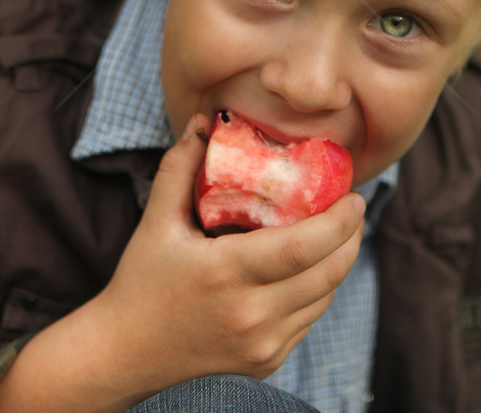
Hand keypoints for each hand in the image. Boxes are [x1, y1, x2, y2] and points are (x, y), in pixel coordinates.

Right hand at [94, 114, 365, 399]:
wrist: (126, 353)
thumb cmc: (141, 280)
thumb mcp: (156, 219)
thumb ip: (180, 166)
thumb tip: (204, 120)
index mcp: (225, 274)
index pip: (302, 247)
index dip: (339, 222)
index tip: (355, 196)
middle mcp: (250, 315)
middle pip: (327, 274)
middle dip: (351, 237)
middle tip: (354, 207)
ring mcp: (262, 344)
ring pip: (323, 298)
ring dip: (339, 262)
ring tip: (340, 230)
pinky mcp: (267, 360)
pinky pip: (308, 319)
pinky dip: (318, 289)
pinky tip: (312, 264)